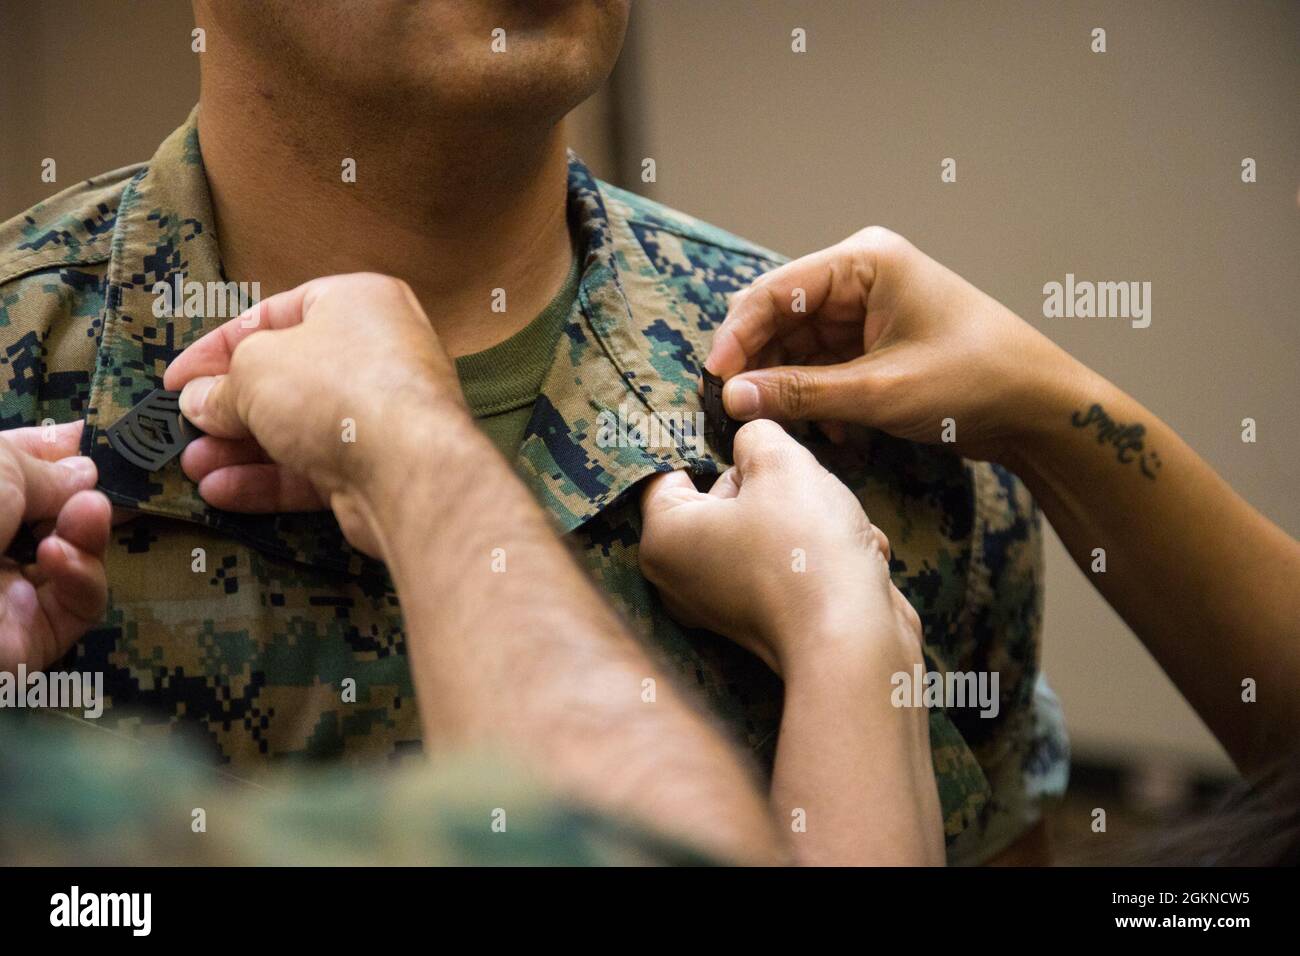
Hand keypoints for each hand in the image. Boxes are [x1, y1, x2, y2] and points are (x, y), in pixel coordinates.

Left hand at [0, 422, 111, 670]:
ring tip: (89, 512)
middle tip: (109, 481)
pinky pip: (80, 602)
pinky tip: (60, 557)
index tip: (93, 440)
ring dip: (89, 531)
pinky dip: (82, 576)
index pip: (16, 470)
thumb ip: (45, 469)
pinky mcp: (35, 634)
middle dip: (83, 496)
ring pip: (76, 557)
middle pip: (53, 515)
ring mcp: (8, 591)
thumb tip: (84, 471)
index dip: (54, 452)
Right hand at [164, 273, 472, 555]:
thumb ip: (222, 385)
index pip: (273, 315)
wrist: (408, 467)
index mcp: (357, 302)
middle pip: (286, 376)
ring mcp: (381, 413)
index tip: (176, 380)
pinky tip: (220, 491)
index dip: (216, 347)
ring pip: (297, 427)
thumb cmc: (337, 389)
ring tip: (193, 464)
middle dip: (229, 406)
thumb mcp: (255, 370)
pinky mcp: (380, 465)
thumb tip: (199, 402)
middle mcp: (377, 352)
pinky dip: (268, 479)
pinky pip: (315, 467)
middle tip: (185, 427)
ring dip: (240, 448)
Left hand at [638, 419, 920, 677]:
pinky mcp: (765, 621)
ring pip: (764, 529)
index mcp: (664, 536)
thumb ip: (758, 436)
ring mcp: (722, 604)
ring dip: (807, 516)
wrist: (853, 642)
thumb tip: (753, 439)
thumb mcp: (781, 464)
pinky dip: (821, 556)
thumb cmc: (805, 550)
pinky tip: (850, 556)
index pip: (671, 470)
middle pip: (722, 498)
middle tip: (802, 481)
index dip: (711, 444)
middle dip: (769, 484)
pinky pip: (789, 566)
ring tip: (835, 523)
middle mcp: (681, 577)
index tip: (748, 434)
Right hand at [705, 226, 1087, 462]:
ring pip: (798, 347)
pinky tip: (828, 430)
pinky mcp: (874, 342)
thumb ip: (801, 393)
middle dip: (759, 366)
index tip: (713, 382)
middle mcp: (860, 276)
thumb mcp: (880, 391)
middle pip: (780, 318)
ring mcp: (867, 309)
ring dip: (788, 388)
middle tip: (734, 410)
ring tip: (784, 427)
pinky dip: (816, 397)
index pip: (773, 292)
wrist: (1039, 407)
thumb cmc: (975, 381)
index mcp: (864, 262)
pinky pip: (823, 366)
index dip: (736, 338)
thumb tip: (732, 397)